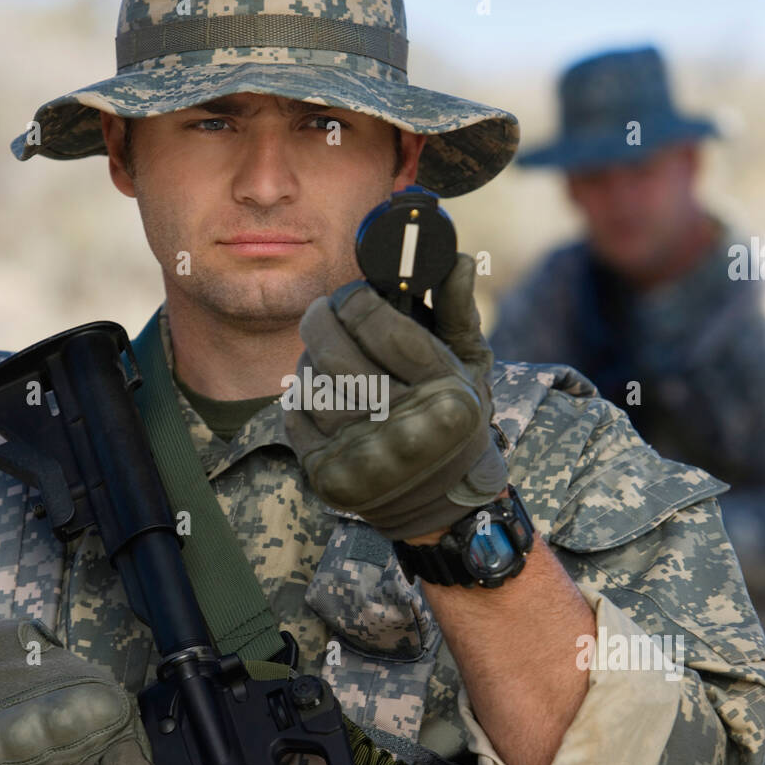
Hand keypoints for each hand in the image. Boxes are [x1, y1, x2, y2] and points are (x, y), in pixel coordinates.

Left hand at [283, 252, 506, 540]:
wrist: (441, 505)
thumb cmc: (454, 421)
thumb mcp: (469, 368)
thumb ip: (456, 312)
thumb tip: (455, 259)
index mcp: (447, 399)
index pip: (383, 329)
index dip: (359, 300)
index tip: (356, 294)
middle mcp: (407, 434)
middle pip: (336, 354)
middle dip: (322, 319)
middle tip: (324, 310)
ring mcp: (365, 461)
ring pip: (311, 384)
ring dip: (310, 359)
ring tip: (324, 352)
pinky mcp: (331, 479)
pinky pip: (295, 418)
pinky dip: (301, 397)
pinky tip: (318, 390)